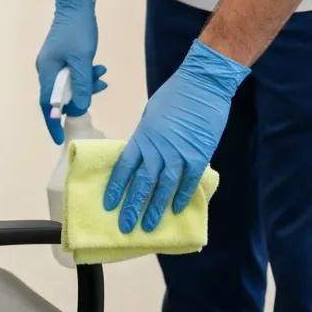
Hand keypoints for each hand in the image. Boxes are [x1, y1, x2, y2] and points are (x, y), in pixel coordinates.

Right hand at [36, 0, 107, 143]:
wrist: (77, 3)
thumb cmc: (78, 31)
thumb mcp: (82, 61)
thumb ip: (81, 87)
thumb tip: (79, 109)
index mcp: (46, 71)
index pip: (47, 104)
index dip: (53, 123)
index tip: (59, 139)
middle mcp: (47, 69)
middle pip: (61, 94)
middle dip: (80, 96)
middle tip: (97, 91)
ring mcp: (54, 61)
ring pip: (70, 82)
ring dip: (87, 82)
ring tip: (102, 75)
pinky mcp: (63, 55)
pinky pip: (73, 72)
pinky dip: (86, 73)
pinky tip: (99, 68)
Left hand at [104, 39, 249, 233]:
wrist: (203, 84)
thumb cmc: (175, 95)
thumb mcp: (151, 114)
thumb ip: (146, 137)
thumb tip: (142, 156)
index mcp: (143, 136)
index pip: (125, 166)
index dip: (116, 187)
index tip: (108, 205)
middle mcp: (158, 148)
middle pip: (142, 183)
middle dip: (132, 206)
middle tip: (125, 227)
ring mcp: (179, 154)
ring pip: (163, 188)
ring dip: (155, 208)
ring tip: (147, 227)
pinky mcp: (198, 156)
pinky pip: (188, 182)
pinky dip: (181, 197)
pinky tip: (175, 210)